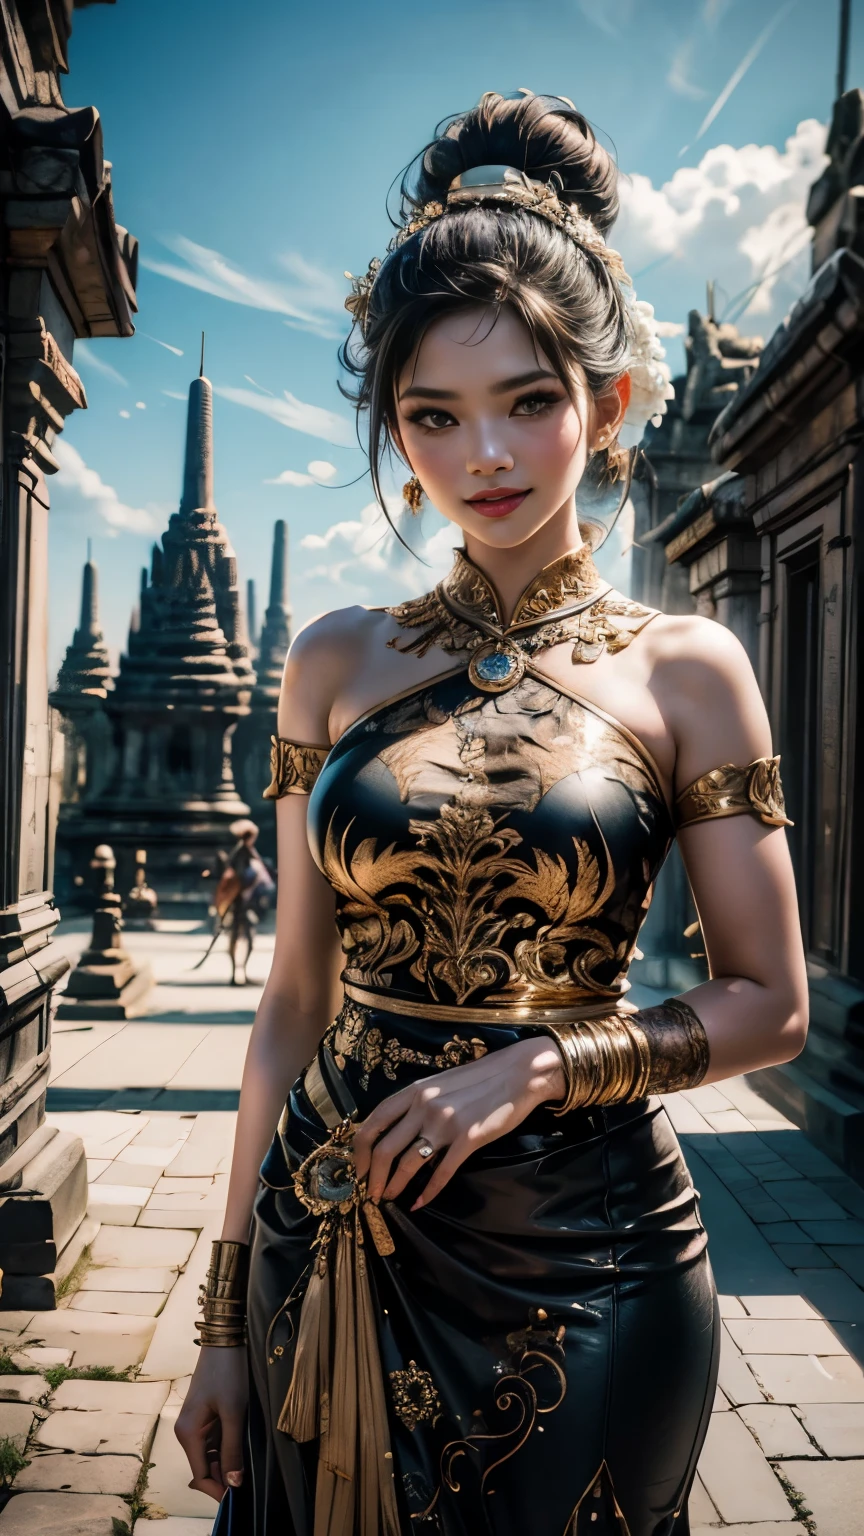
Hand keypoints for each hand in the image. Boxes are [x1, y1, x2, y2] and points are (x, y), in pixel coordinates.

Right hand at [175, 1343, 247, 1500]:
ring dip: (226, 1464)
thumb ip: (232, 1449)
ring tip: (248, 1472)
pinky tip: (242, 1453)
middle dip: (224, 1478)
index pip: (200, 1476)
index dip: (218, 1490)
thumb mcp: (234, 1412)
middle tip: (248, 1486)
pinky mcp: (205, 1417)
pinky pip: (214, 1442)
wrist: (225, 1340)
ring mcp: (195, 1424)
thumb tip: (234, 1483)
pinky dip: (226, 1450)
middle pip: (204, 1468)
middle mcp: (187, 1432)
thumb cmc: (228, 1373)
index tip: (238, 1499)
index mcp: (188, 1434)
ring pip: (210, 1456)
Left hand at [353, 1036, 564, 1210]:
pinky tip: (419, 1203)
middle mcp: (424, 1106)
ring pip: (408, 1163)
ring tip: (389, 1198)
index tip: (358, 1170)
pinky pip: (441, 1173)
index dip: (360, 1151)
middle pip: (385, 1148)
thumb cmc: (479, 1080)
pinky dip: (427, 1193)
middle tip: (371, 1193)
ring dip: (393, 1186)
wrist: (519, 1074)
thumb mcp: (439, 1085)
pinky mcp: (469, 1139)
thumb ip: (416, 1104)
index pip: (373, 1122)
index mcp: (415, 1091)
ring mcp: (446, 1123)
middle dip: (373, 1177)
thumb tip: (394, 1131)